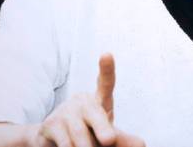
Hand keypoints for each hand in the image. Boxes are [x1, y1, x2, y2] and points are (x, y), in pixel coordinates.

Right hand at [30, 53, 144, 146]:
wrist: (56, 142)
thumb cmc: (89, 135)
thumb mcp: (107, 135)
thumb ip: (122, 139)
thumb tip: (142, 144)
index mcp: (100, 101)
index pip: (106, 83)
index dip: (106, 69)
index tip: (106, 55)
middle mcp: (83, 101)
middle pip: (96, 116)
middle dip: (103, 129)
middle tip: (109, 141)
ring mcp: (65, 111)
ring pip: (80, 137)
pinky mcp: (50, 124)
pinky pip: (66, 144)